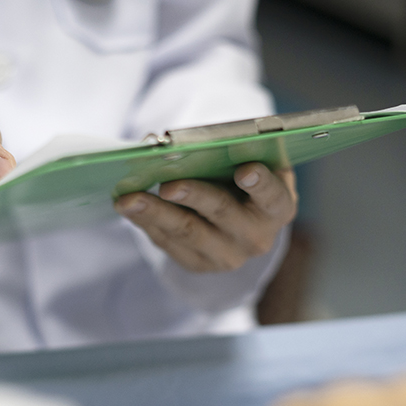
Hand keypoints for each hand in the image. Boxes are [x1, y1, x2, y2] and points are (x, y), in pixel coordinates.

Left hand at [114, 163, 296, 271]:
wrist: (241, 224)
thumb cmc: (245, 181)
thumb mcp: (252, 164)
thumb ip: (233, 151)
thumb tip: (175, 142)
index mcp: (277, 207)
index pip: (272, 196)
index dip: (260, 183)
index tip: (245, 170)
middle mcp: (255, 237)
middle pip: (221, 212)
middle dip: (193, 196)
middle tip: (168, 184)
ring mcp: (226, 255)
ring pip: (187, 232)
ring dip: (155, 213)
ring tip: (128, 198)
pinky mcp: (197, 264)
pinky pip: (168, 243)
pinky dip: (146, 222)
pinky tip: (127, 207)